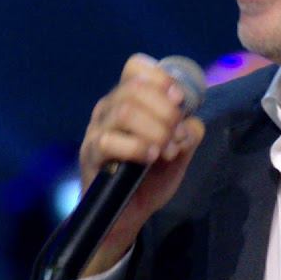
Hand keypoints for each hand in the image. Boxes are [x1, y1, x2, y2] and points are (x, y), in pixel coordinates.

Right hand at [77, 53, 205, 275]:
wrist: (130, 213)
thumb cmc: (152, 175)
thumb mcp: (179, 150)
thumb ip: (188, 131)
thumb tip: (189, 122)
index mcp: (129, 98)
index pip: (137, 67)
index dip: (161, 77)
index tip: (179, 100)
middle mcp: (109, 107)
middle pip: (135, 88)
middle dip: (165, 111)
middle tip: (177, 136)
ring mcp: (97, 129)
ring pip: (125, 110)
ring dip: (155, 129)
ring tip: (167, 150)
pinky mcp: (91, 154)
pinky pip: (110, 141)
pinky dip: (137, 147)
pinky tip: (151, 158)